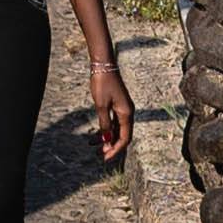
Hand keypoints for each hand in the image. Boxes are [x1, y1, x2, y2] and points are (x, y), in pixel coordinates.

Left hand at [85, 43, 135, 165]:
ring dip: (107, 138)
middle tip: (101, 155)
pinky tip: (96, 134)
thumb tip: (106, 140)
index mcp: (126, 114)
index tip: (105, 158)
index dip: (115, 149)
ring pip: (117, 129)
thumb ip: (105, 123)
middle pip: (122, 135)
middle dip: (112, 146)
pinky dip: (106, 128)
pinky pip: (113, 121)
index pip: (124, 138)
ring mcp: (123, 108)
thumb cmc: (102, 83)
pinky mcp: (117, 104)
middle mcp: (127, 113)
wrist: (103, 65)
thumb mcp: (101, 105)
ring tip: (94, 145)